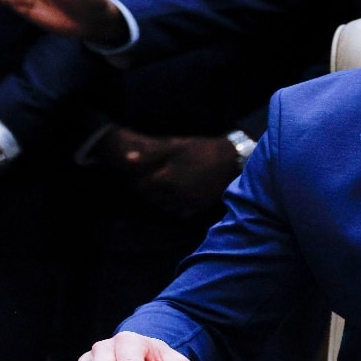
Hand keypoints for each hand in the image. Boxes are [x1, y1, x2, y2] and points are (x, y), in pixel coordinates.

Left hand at [93, 127, 238, 216]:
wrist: (232, 161)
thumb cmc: (202, 150)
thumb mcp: (175, 147)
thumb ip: (150, 155)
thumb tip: (127, 159)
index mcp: (167, 179)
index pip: (144, 187)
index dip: (141, 182)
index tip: (143, 176)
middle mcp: (176, 195)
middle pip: (154, 199)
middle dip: (151, 192)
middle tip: (154, 183)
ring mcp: (189, 203)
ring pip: (166, 208)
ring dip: (162, 201)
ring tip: (166, 190)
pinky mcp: (200, 207)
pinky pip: (182, 213)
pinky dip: (177, 207)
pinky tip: (180, 196)